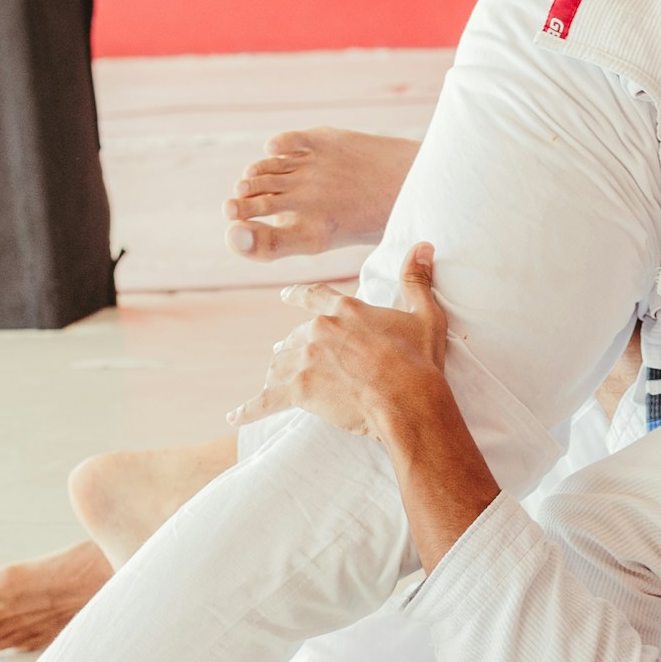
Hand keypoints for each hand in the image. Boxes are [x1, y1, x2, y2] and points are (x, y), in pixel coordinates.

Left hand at [227, 242, 446, 437]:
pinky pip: (266, 401)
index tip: (285, 296)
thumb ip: (417, 279)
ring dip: (277, 374)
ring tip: (273, 385)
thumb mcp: (424, 314)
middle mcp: (320, 329)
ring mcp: (306, 359)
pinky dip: (250, 409)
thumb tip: (424, 245)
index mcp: (346, 310)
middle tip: (289, 358)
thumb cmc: (419, 360)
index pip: (313, 297)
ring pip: (280, 365)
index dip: (298, 296)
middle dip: (292, 347)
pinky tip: (236, 416)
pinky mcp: (299, 390)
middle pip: (294, 336)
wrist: (408, 399)